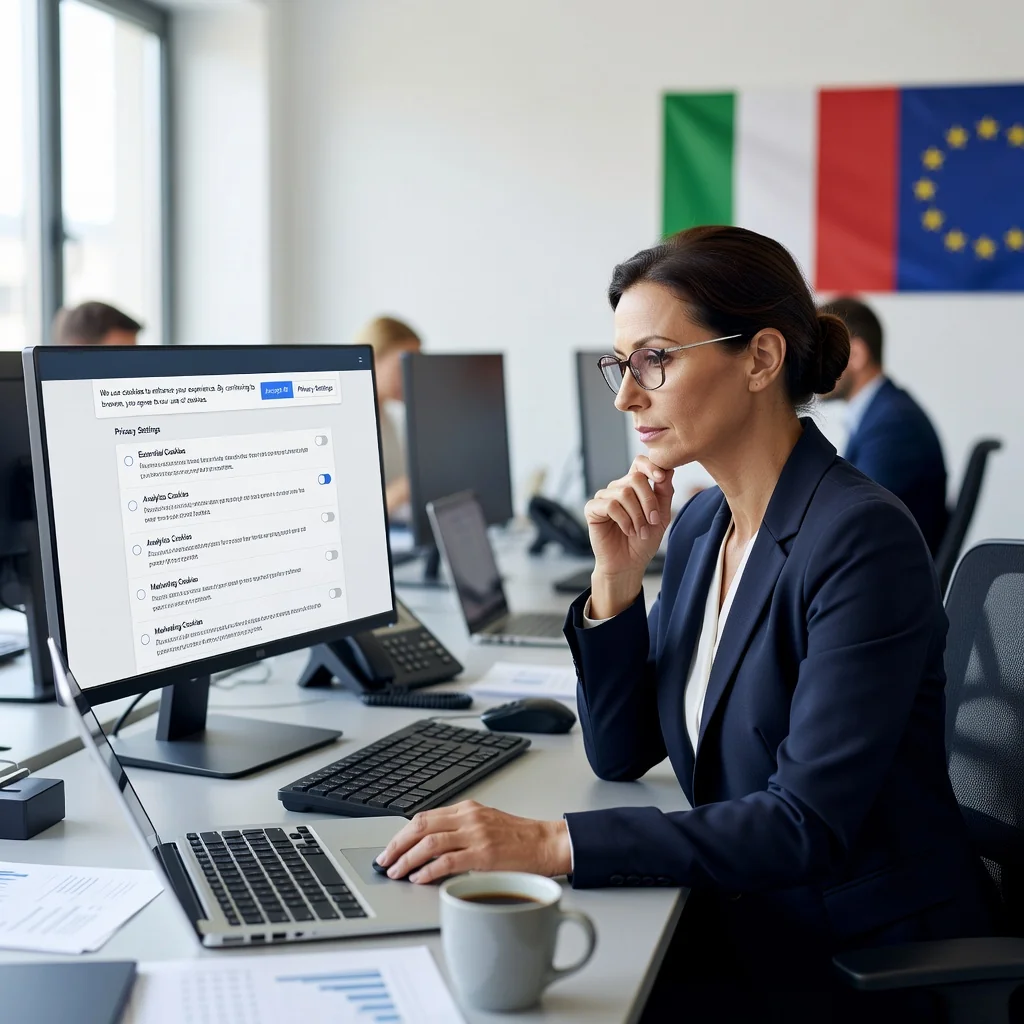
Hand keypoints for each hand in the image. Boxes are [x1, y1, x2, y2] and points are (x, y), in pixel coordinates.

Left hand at [375, 800, 571, 884]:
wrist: (547, 844)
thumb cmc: (519, 839)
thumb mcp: (485, 825)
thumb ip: (460, 831)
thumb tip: (428, 847)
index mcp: (467, 809)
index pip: (424, 817)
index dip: (402, 833)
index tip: (389, 848)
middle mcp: (469, 817)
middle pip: (421, 826)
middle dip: (397, 844)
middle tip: (384, 861)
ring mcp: (476, 834)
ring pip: (429, 842)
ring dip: (407, 859)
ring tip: (396, 872)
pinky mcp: (484, 854)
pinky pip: (447, 861)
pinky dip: (428, 870)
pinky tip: (418, 878)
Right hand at [585, 456, 673, 615]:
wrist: (629, 564)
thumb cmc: (644, 541)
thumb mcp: (661, 516)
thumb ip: (664, 493)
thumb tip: (669, 468)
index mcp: (634, 487)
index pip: (639, 463)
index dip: (650, 466)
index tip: (661, 478)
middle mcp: (618, 488)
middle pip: (635, 478)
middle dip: (648, 501)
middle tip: (653, 521)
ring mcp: (604, 498)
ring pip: (624, 493)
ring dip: (637, 515)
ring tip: (640, 531)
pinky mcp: (592, 509)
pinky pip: (610, 505)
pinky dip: (623, 519)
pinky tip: (627, 530)